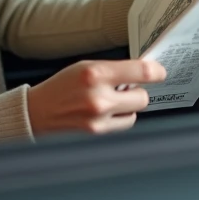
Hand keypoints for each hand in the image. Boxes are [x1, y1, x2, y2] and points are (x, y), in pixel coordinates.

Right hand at [27, 59, 166, 136]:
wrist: (38, 111)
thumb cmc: (62, 86)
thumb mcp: (85, 66)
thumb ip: (113, 69)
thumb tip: (142, 73)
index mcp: (95, 73)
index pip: (141, 72)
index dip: (156, 72)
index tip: (160, 72)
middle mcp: (98, 97)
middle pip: (142, 97)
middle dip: (138, 91)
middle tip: (128, 87)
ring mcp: (98, 118)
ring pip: (135, 113)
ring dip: (129, 107)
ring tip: (113, 100)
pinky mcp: (97, 133)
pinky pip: (124, 125)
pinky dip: (120, 118)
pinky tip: (107, 112)